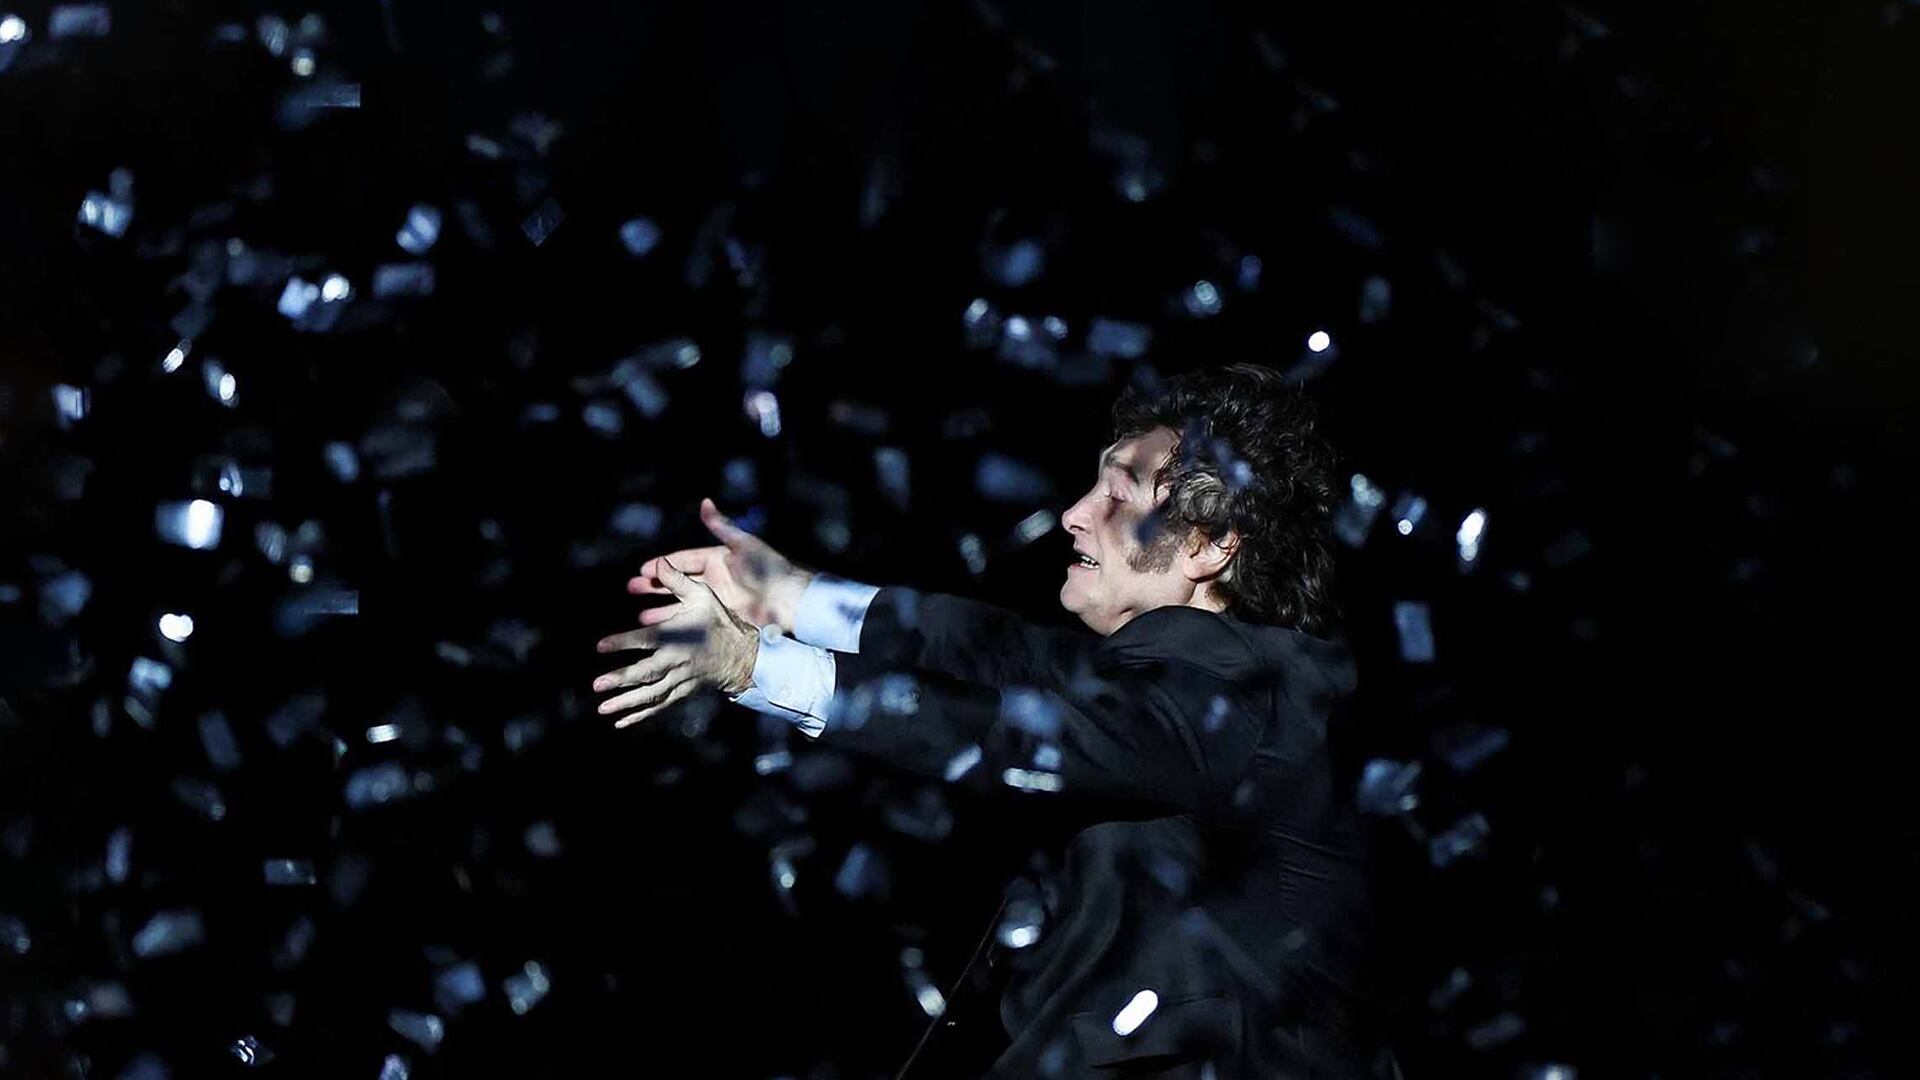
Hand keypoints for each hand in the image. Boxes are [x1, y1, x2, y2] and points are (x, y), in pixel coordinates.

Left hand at [592, 557, 759, 728]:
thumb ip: (678, 581)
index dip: (622, 642)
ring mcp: (680, 679)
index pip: (645, 640)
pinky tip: (621, 721)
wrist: (744, 655)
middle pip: (644, 672)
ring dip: (626, 702)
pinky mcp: (683, 692)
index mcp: (678, 637)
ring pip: (650, 693)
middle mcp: (677, 661)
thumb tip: (660, 563)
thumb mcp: (703, 596)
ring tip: (603, 708)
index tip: (601, 646)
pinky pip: (660, 705)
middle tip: (597, 684)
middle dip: (620, 678)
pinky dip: (641, 714)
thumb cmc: (720, 622)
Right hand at [629, 498, 813, 630]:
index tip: (642, 570)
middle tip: (632, 589)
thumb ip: (721, 526)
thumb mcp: (743, 544)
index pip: (683, 561)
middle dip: (654, 587)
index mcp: (717, 559)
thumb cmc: (769, 568)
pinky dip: (678, 626)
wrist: (789, 600)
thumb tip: (704, 501)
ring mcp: (717, 601)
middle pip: (677, 583)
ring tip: (641, 617)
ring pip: (682, 605)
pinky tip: (663, 632)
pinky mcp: (722, 619)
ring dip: (662, 610)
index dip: (662, 566)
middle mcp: (714, 580)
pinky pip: (694, 623)